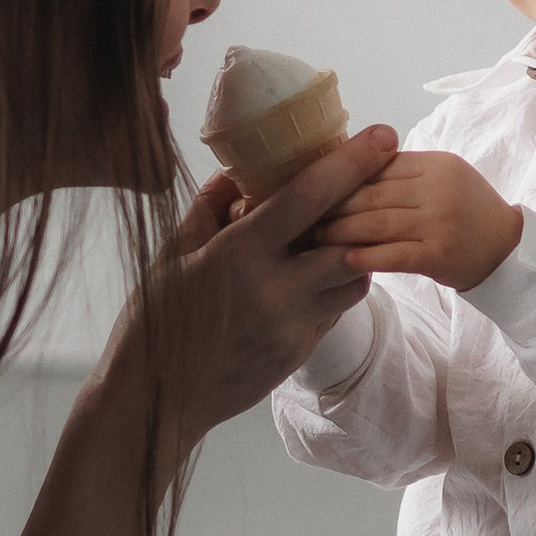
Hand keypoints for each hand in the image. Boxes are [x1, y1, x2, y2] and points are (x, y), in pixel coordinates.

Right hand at [154, 123, 402, 436]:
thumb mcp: (171, 254)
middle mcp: (275, 289)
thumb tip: (240, 171)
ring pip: (353, 278)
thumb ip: (210, 208)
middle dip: (366, 207)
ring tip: (339, 233)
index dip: (350, 163)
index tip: (382, 135)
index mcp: (239, 254)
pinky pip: (334, 310)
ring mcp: (293, 325)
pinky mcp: (300, 352)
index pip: (308, 198)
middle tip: (375, 181)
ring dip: (354, 250)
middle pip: (348, 237)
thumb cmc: (155, 321)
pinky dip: (332, 286)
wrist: (154, 400)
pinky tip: (311, 277)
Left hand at [316, 149, 520, 292]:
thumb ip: (403, 172)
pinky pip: (393, 254)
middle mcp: (437, 188)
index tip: (313, 187)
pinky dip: (365, 256)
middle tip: (302, 215)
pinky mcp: (439, 254)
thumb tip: (347, 166)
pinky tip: (343, 259)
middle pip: (371, 194)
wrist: (508, 250)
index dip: (342, 177)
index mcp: (434, 164)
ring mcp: (438, 222)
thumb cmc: (467, 212)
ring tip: (316, 237)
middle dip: (332, 204)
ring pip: (376, 223)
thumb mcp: (442, 178)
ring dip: (340, 231)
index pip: (377, 166)